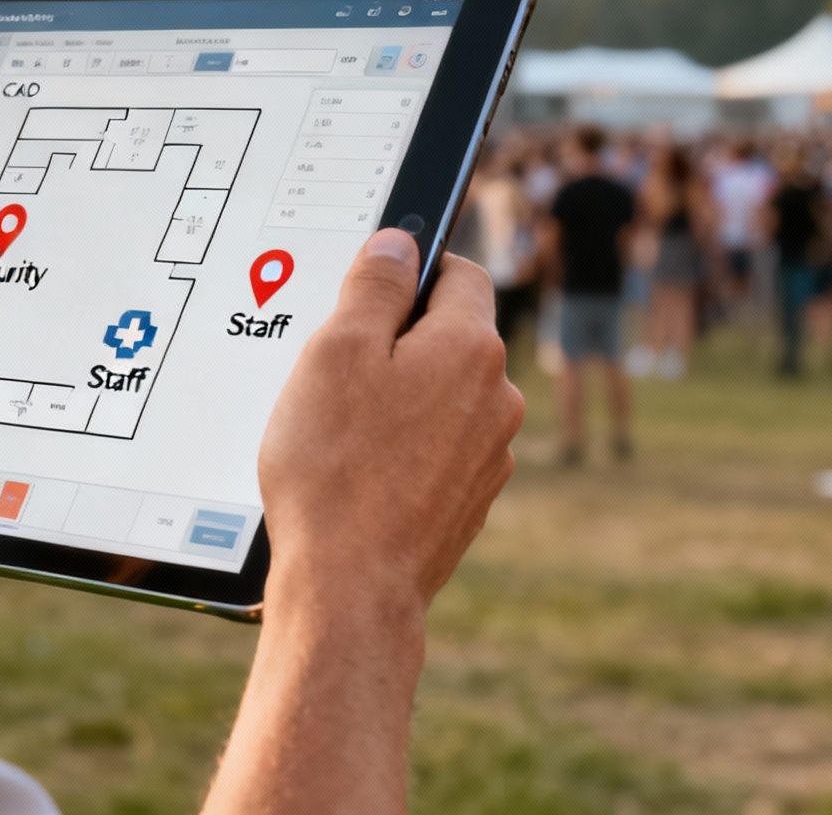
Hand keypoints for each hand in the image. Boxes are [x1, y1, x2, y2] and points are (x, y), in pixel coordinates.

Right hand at [258, 232, 521, 660]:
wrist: (351, 589)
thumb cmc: (335, 469)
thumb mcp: (336, 352)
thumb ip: (373, 286)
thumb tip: (399, 243)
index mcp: (471, 348)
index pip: (460, 273)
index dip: (412, 270)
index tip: (368, 289)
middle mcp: (498, 399)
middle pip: (451, 337)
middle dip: (397, 340)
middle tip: (333, 366)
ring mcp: (490, 456)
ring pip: (443, 397)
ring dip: (400, 397)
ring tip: (338, 428)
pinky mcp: (470, 501)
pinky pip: (438, 449)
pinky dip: (403, 448)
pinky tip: (357, 472)